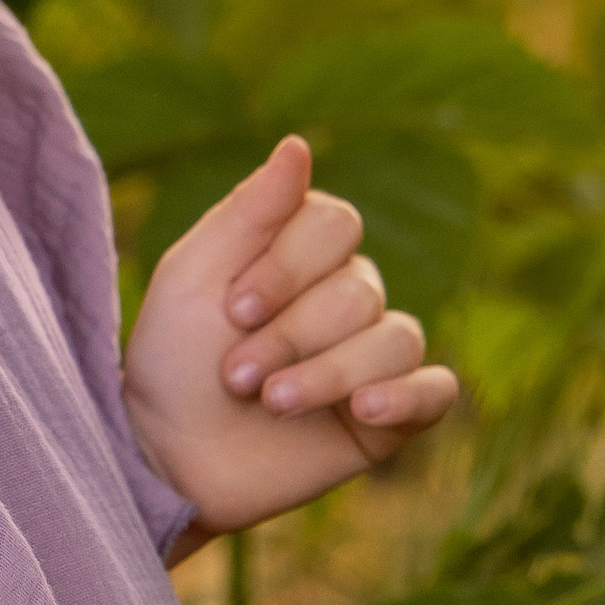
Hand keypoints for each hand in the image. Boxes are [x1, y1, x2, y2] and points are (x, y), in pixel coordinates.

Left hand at [123, 135, 459, 538]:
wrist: (167, 459)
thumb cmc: (172, 361)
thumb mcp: (192, 277)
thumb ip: (249, 210)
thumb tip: (299, 144)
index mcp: (303, 251)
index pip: (336, 225)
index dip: (289, 266)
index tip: (234, 308)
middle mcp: (348, 295)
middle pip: (359, 289)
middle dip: (290, 335)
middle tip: (235, 375)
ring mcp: (372, 357)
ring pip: (395, 339)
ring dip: (328, 373)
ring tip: (274, 404)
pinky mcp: (389, 417)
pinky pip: (437, 390)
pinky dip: (409, 395)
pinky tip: (365, 409)